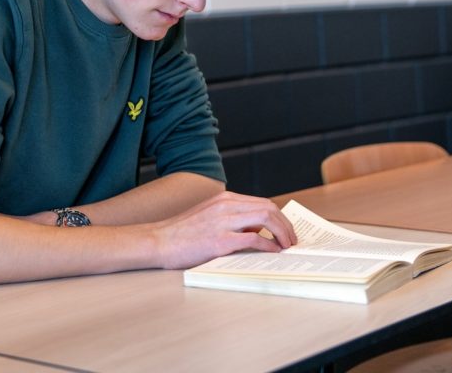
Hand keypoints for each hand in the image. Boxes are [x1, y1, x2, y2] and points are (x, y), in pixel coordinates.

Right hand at [153, 191, 296, 269]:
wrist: (159, 240)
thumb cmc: (182, 232)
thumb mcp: (210, 216)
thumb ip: (232, 219)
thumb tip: (256, 231)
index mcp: (224, 198)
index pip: (262, 202)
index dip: (279, 217)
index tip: (287, 231)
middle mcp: (226, 205)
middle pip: (268, 208)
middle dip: (286, 225)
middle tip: (292, 241)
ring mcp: (223, 221)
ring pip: (265, 219)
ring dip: (282, 234)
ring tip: (287, 247)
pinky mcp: (220, 240)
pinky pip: (253, 240)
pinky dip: (268, 246)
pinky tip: (272, 253)